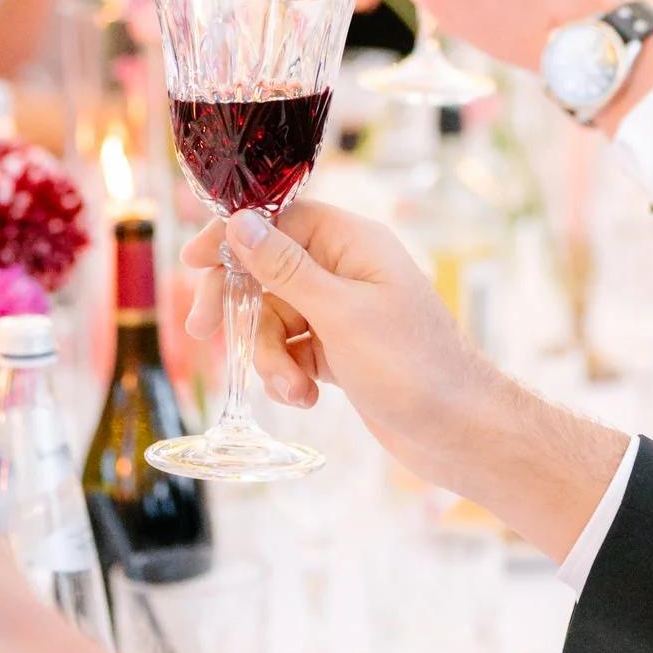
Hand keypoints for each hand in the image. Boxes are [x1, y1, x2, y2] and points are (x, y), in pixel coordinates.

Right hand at [181, 198, 488, 480]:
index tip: (193, 262)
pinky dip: (289, 373)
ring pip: (275, 317)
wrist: (459, 432)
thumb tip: (240, 222)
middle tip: (204, 332)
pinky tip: (305, 398)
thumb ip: (285, 269)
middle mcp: (346, 270)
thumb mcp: (340, 315)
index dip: (232, 237)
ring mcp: (343, 312)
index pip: (278, 221)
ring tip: (293, 390)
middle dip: (240, 307)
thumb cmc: (412, 367)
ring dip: (270, 355)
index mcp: (354, 243)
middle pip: (267, 271)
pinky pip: (292, 349)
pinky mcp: (340, 350)